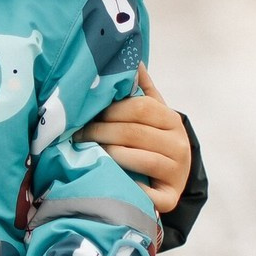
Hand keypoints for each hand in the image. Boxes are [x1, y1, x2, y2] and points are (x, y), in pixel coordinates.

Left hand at [76, 64, 190, 212]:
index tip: (86, 115)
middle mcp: (179, 144)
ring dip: (108, 155)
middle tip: (76, 134)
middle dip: (99, 132)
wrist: (174, 176)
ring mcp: (177, 171)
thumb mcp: (151, 114)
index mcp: (171, 120)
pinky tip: (111, 181)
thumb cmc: (152, 140)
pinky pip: (149, 193)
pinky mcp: (170, 197)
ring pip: (138, 158)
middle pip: (133, 133)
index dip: (110, 110)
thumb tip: (133, 58)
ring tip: (86, 152)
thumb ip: (141, 89)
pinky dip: (130, 187)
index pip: (139, 108)